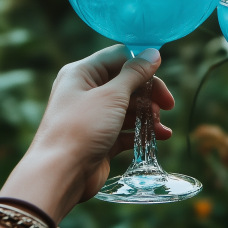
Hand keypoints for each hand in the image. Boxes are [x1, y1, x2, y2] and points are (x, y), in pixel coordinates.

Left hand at [0, 46, 173, 221]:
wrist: (59, 175)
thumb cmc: (81, 129)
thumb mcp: (111, 96)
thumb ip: (135, 73)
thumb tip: (153, 53)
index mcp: (82, 73)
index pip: (119, 58)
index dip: (142, 66)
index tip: (161, 81)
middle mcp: (85, 92)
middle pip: (126, 83)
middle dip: (149, 94)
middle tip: (168, 106)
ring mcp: (93, 117)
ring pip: (128, 108)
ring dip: (148, 115)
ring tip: (159, 127)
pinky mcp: (99, 139)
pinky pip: (125, 130)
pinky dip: (142, 132)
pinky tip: (160, 137)